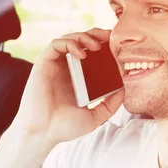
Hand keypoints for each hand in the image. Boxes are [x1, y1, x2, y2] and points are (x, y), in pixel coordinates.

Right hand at [11, 28, 123, 144]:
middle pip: (81, 42)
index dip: (104, 46)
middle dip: (96, 35)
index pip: (92, 54)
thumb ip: (111, 104)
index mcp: (78, 79)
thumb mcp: (96, 116)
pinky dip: (70, 43)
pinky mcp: (44, 63)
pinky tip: (82, 53)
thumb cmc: (65, 127)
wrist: (44, 132)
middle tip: (110, 36)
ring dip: (84, 37)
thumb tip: (124, 89)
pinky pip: (56, 44)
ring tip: (97, 46)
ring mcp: (55, 66)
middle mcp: (67, 69)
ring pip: (69, 39)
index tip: (117, 46)